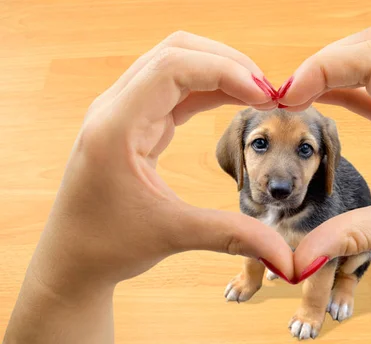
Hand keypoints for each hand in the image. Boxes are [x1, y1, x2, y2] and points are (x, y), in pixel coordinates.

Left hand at [4, 31, 292, 342]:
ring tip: (259, 95)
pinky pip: (174, 89)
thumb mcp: (173, 235)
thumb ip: (232, 235)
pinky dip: (208, 89)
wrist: (73, 259)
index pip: (173, 67)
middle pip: (176, 52)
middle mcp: (115, 108)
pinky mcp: (134, 122)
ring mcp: (123, 111)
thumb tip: (286, 257)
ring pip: (175, 64)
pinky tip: (235, 101)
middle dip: (227, 63)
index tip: (265, 96)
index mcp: (116, 126)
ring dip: (219, 72)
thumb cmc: (108, 245)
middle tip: (268, 91)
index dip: (225, 72)